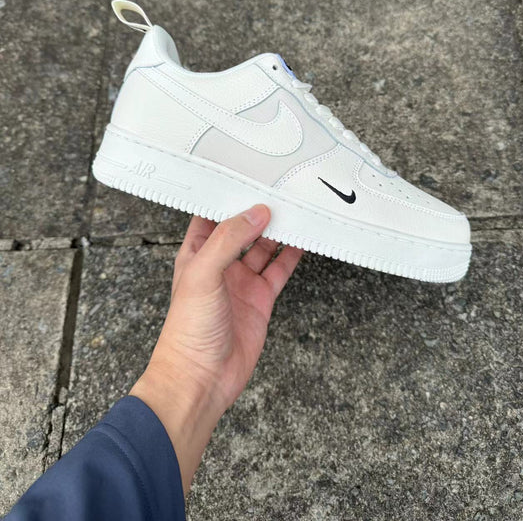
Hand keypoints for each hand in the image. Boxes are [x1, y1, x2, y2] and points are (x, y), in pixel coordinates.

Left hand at [131, 205, 302, 491]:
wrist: (201, 379)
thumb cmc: (188, 330)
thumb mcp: (202, 274)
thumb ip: (229, 240)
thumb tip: (256, 212)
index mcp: (195, 254)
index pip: (211, 215)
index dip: (226, 195)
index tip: (246, 174)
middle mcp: (219, 264)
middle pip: (242, 228)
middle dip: (258, 209)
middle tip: (279, 186)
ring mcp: (241, 282)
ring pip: (264, 247)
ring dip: (278, 230)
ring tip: (296, 207)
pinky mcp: (260, 299)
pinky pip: (279, 270)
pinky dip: (291, 256)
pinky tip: (303, 240)